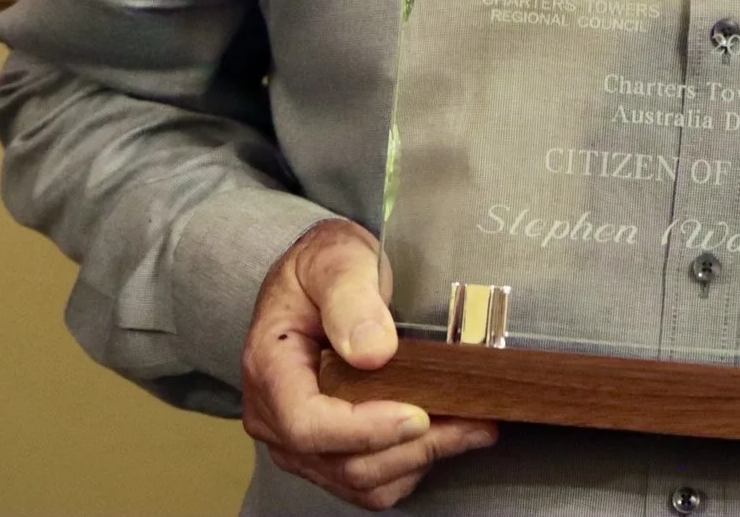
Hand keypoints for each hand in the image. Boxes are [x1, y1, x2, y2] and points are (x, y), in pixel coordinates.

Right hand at [239, 218, 499, 509]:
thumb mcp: (335, 258)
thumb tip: (373, 352)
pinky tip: (445, 433)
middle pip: (340, 462)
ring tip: (469, 426)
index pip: (306, 424)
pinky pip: (370, 482)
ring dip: (419, 460)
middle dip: (409, 448)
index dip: (363, 430)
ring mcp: (299, 440)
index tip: (418, 415)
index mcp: (270, 366)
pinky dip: (410, 465)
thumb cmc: (325, 264)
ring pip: (360, 480)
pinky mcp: (326, 451)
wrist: (324, 274)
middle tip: (469, 420)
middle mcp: (275, 414)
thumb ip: (351, 297)